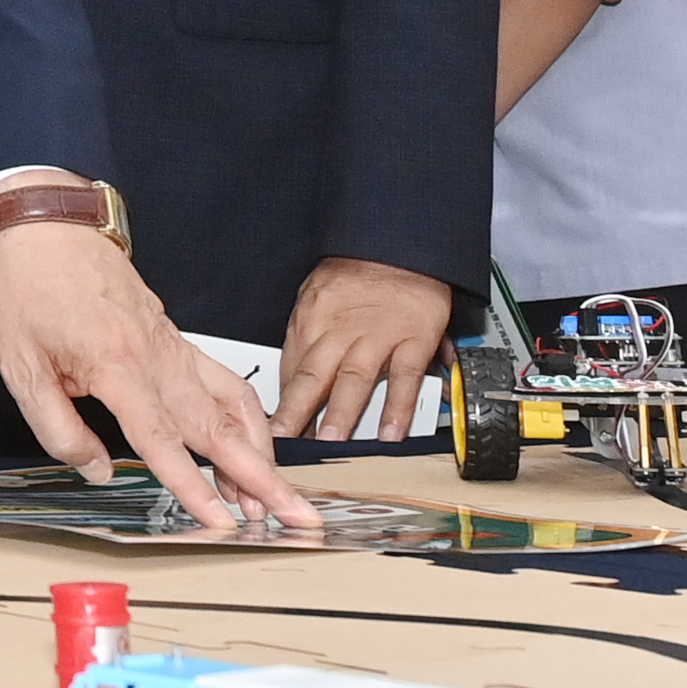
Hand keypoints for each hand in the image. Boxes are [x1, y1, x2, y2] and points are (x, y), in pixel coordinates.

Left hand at [0, 222, 320, 530]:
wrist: (51, 228)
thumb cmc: (33, 290)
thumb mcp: (22, 368)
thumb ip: (59, 429)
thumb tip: (96, 471)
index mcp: (117, 367)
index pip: (164, 441)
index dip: (195, 486)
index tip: (222, 521)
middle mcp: (158, 358)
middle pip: (219, 429)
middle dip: (263, 478)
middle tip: (294, 514)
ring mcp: (175, 347)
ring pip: (233, 405)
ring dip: (259, 452)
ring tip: (271, 494)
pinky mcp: (178, 340)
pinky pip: (225, 381)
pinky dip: (248, 415)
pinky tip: (252, 440)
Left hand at [273, 258, 452, 442]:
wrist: (397, 242)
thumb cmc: (355, 272)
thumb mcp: (315, 299)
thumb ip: (306, 341)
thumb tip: (291, 382)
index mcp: (310, 322)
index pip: (290, 372)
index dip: (280, 407)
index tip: (273, 435)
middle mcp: (340, 331)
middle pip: (312, 377)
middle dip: (297, 415)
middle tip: (287, 446)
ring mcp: (377, 336)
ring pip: (354, 379)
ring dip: (341, 414)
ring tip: (331, 444)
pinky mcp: (413, 337)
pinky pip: (405, 376)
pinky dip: (398, 406)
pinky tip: (391, 432)